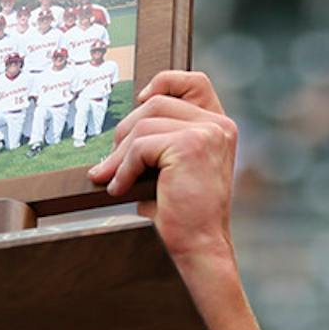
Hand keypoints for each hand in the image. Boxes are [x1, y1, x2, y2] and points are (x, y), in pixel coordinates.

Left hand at [85, 70, 236, 272]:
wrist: (199, 247)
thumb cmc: (184, 215)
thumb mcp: (173, 170)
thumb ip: (159, 141)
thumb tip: (118, 132)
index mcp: (220, 128)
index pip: (195, 82)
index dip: (165, 81)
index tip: (139, 99)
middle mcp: (219, 126)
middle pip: (156, 103)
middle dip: (125, 131)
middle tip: (108, 163)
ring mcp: (207, 133)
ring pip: (144, 125)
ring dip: (119, 154)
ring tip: (110, 178)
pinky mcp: (190, 146)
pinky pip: (140, 146)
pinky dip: (123, 168)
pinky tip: (120, 189)